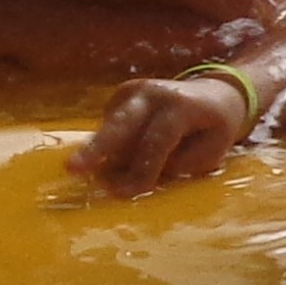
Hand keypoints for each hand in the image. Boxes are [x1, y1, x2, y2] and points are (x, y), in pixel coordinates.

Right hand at [81, 66, 249, 192]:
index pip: (157, 140)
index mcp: (180, 105)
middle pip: (121, 124)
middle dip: (97, 149)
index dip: (142, 169)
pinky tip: (129, 153)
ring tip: (111, 172)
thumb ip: (177, 164)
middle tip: (71, 169)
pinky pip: (110, 129)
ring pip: (112, 131)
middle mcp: (152, 92)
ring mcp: (132, 91)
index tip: (124, 193)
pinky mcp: (119, 97)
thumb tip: (133, 176)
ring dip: (110, 157)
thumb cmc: (214, 130)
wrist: (214, 94)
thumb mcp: (210, 152)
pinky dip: (115, 147)